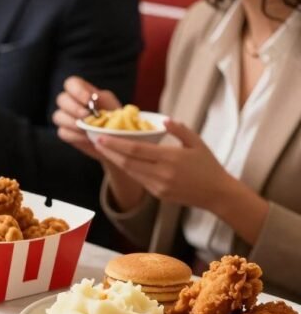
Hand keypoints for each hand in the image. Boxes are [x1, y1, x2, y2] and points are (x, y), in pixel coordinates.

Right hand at [52, 76, 120, 159]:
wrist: (116, 135)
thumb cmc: (115, 116)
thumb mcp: (110, 102)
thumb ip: (100, 98)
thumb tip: (91, 100)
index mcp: (83, 91)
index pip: (71, 83)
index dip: (76, 90)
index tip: (88, 100)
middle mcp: (71, 103)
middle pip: (61, 99)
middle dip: (74, 108)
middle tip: (87, 116)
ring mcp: (66, 118)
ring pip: (58, 116)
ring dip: (72, 123)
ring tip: (87, 129)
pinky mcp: (66, 132)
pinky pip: (62, 132)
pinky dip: (74, 136)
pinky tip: (86, 137)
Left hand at [96, 120, 233, 208]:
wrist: (217, 194)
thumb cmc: (208, 165)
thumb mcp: (197, 143)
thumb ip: (180, 130)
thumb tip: (163, 119)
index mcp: (171, 158)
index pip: (136, 150)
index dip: (116, 144)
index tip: (102, 137)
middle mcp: (162, 173)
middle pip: (127, 162)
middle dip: (109, 152)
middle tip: (96, 142)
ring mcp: (158, 186)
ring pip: (130, 172)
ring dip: (115, 161)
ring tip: (105, 150)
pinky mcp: (157, 194)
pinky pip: (138, 180)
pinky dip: (128, 170)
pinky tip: (120, 161)